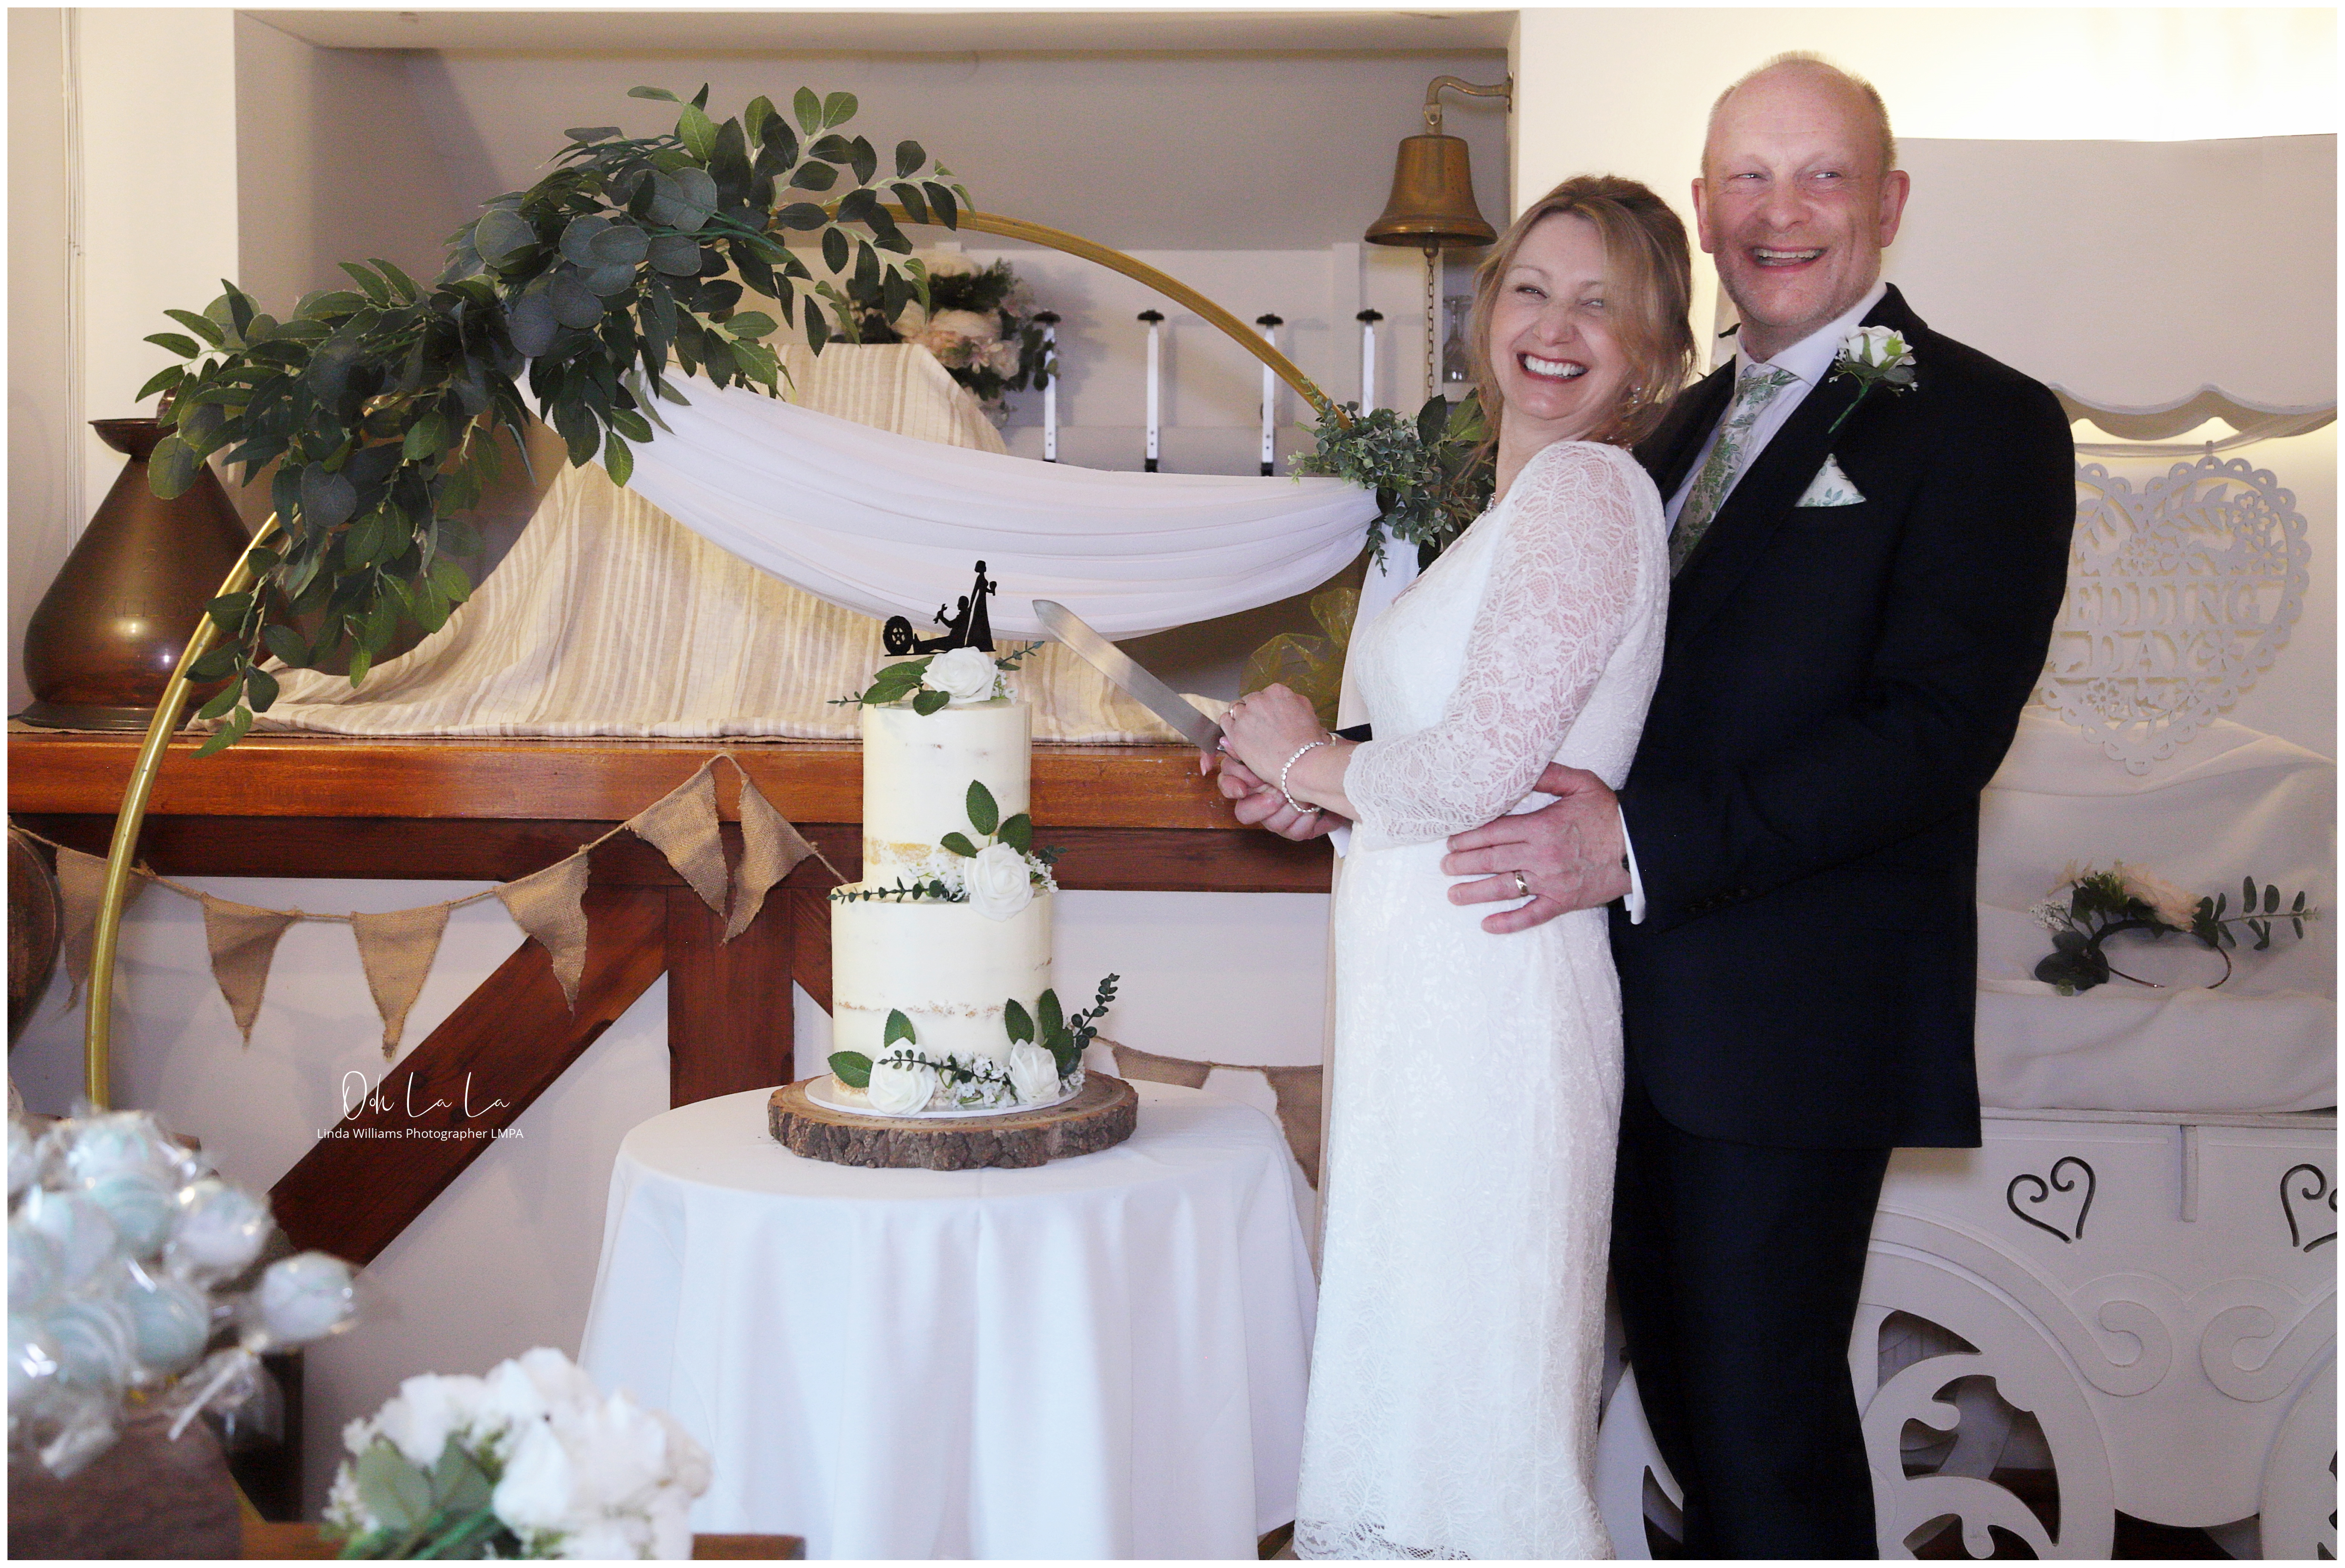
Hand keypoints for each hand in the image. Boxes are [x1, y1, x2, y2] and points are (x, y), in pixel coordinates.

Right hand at [1211, 753, 1341, 841]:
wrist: (1329, 767)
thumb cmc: (1300, 756)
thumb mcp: (1274, 747)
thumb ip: (1248, 746)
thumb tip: (1225, 741)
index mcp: (1250, 780)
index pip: (1228, 785)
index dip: (1231, 787)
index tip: (1242, 789)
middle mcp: (1259, 802)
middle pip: (1244, 813)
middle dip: (1262, 805)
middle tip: (1279, 794)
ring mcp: (1276, 819)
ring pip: (1273, 824)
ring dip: (1290, 809)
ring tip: (1304, 798)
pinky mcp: (1295, 830)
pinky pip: (1295, 832)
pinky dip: (1306, 820)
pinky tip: (1314, 809)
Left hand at [1218, 684, 1326, 780]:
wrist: (1299, 763)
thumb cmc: (1307, 743)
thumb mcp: (1309, 712)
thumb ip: (1294, 701)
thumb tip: (1285, 701)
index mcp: (1277, 692)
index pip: (1264, 694)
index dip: (1266, 707)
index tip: (1268, 717)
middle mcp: (1259, 700)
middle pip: (1249, 700)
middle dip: (1253, 712)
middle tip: (1260, 727)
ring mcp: (1245, 715)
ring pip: (1235, 708)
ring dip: (1241, 718)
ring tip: (1250, 732)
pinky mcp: (1235, 731)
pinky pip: (1224, 721)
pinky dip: (1229, 726)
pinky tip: (1238, 734)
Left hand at [1442, 763, 1629, 932]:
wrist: (1641, 847)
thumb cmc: (1611, 813)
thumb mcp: (1581, 784)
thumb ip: (1547, 775)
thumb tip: (1518, 768)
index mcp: (1542, 826)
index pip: (1494, 831)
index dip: (1468, 836)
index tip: (1450, 840)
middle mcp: (1541, 855)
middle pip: (1492, 860)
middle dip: (1463, 863)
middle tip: (1445, 866)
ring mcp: (1551, 881)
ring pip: (1504, 888)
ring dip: (1475, 892)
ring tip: (1453, 894)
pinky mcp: (1563, 901)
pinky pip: (1532, 915)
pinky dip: (1509, 922)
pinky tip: (1487, 924)